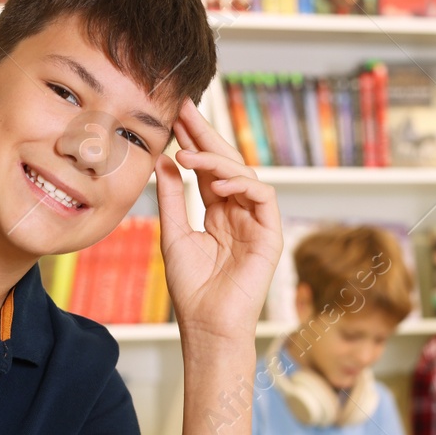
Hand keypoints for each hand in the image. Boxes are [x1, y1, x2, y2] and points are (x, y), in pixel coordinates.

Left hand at [155, 97, 281, 341]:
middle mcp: (240, 213)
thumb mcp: (174, 235)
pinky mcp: (271, 234)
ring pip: (245, 174)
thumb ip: (173, 198)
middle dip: (206, 135)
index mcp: (218, 213)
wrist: (208, 325)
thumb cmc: (192, 289)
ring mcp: (257, 222)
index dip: (193, 142)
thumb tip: (165, 161)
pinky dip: (242, 183)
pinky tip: (217, 182)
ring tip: (189, 153)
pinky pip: (263, 196)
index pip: (207, 169)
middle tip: (185, 109)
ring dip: (217, 160)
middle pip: (227, 164)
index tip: (174, 117)